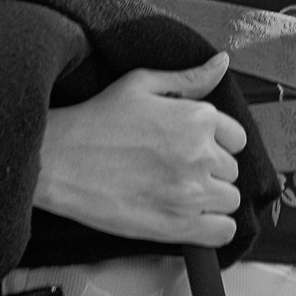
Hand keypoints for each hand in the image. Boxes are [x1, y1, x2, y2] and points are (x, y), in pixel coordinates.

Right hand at [35, 54, 246, 247]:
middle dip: (209, 171)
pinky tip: (189, 218)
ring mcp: (191, 192)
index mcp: (197, 117)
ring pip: (229, 201)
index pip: (236, 138)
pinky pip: (223, 231)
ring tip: (178, 194)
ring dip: (211, 199)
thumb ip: (189, 78)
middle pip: (230, 170)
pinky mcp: (178, 225)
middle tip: (175, 170)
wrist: (58, 161)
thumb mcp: (141, 85)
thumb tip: (221, 64)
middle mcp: (201, 154)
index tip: (192, 149)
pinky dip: (213, 228)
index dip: (215, 144)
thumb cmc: (95, 122)